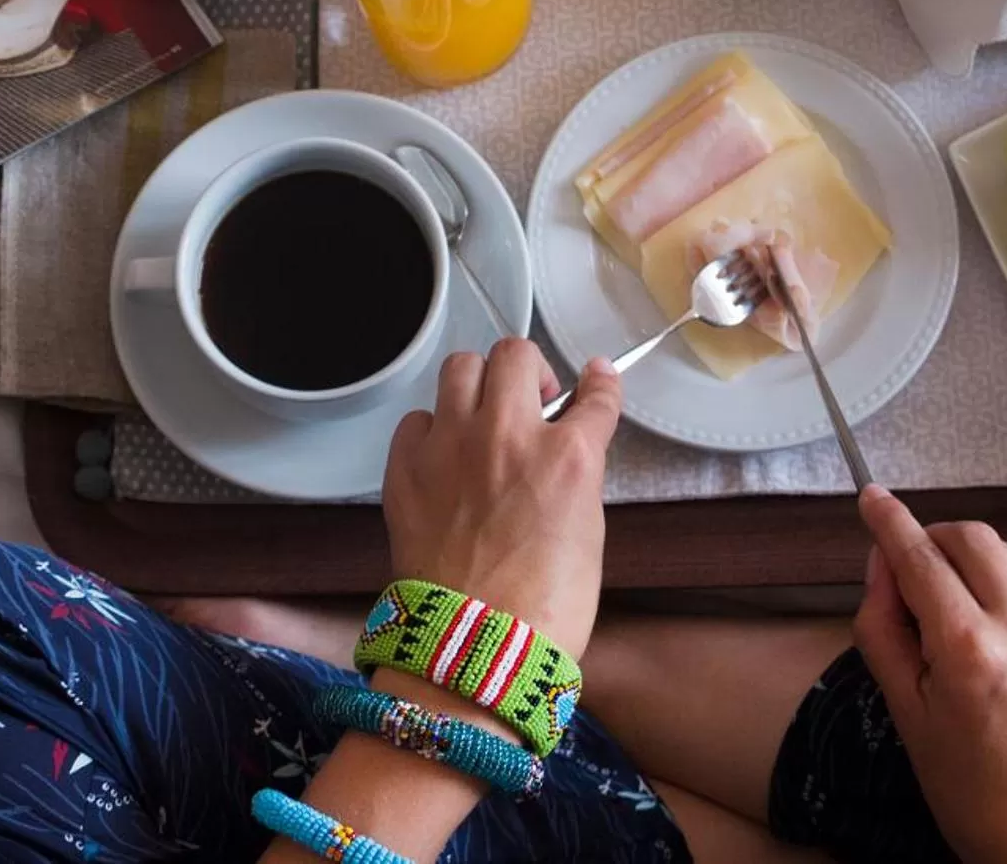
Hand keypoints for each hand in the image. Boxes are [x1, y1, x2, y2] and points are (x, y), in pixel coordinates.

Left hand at [382, 339, 620, 658]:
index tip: (597, 381)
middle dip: (529, 371)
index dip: (600, 386)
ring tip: (482, 417)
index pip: (595, 396)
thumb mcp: (587, 536)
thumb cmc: (545, 610)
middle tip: (531, 402)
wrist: (473, 651)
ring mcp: (451, 446)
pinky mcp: (406, 468)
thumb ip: (578, 477)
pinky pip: (416, 420)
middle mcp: (507, 435)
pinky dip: (431, 431)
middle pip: (516, 355)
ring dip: (477, 385)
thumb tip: (574, 451)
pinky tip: (442, 459)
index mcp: (568, 456)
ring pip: (460, 366)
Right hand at [851, 486, 1006, 863]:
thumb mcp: (906, 716)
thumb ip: (884, 632)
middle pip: (973, 538)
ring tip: (950, 606)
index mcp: (968, 648)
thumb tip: (881, 570)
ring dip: (972, 561)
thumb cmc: (971, 795)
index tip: (872, 496)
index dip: (890, 521)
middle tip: (910, 566)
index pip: (920, 556)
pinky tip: (994, 639)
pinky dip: (1006, 593)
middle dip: (934, 535)